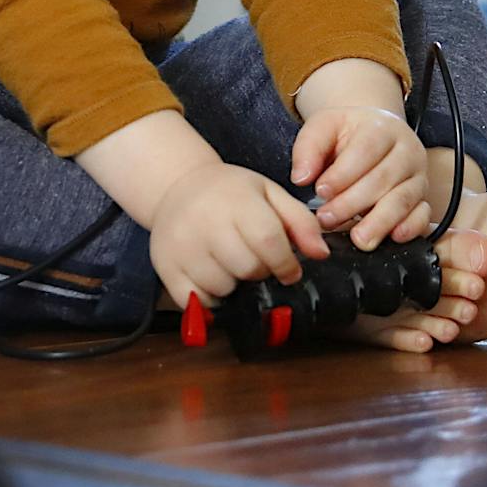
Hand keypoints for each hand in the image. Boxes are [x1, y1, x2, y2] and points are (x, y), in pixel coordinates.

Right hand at [145, 161, 329, 311]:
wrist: (176, 185)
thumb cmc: (228, 192)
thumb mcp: (269, 192)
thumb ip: (300, 221)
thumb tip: (320, 254)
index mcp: (235, 200)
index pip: (269, 241)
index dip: (286, 263)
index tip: (289, 270)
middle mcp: (204, 221)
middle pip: (247, 268)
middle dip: (260, 272)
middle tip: (255, 260)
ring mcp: (181, 246)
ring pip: (223, 288)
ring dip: (234, 284)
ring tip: (230, 263)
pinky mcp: (165, 266)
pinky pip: (195, 302)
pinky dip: (210, 298)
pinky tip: (212, 276)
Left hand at [290, 106, 431, 249]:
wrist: (375, 133)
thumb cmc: (347, 133)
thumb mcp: (323, 127)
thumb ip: (309, 148)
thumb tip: (300, 178)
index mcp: (382, 127)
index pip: (365, 150)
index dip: (342, 174)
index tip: (320, 190)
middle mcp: (407, 150)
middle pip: (383, 179)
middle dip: (352, 203)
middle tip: (327, 219)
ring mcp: (418, 175)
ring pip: (403, 200)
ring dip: (379, 222)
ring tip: (358, 238)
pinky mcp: (423, 197)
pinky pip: (423, 214)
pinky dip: (412, 228)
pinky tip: (394, 237)